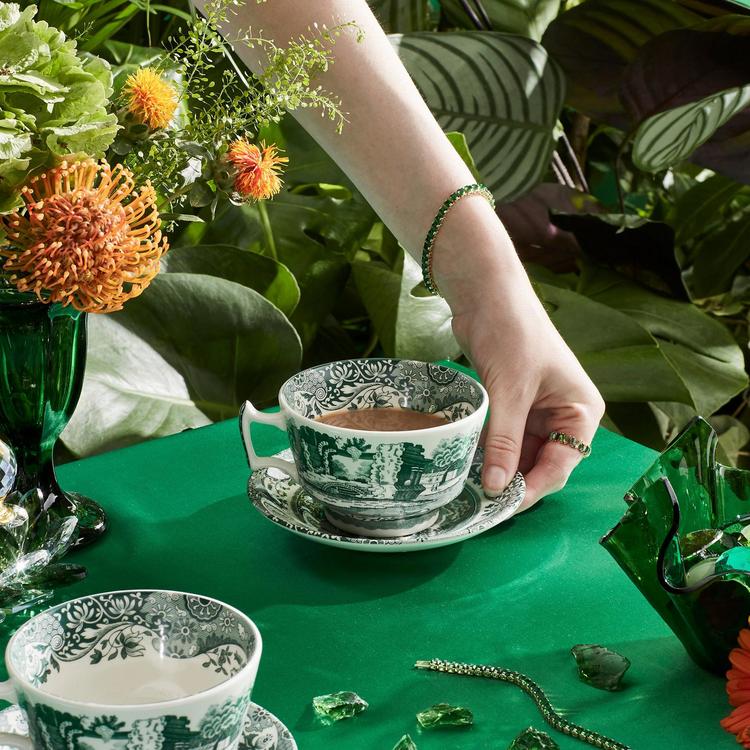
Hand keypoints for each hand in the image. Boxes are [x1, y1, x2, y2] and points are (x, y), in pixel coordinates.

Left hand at [433, 200, 604, 508]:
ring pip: (520, 454)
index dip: (532, 487)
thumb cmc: (511, 331)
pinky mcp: (512, 405)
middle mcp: (563, 414)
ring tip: (470, 485)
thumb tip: (495, 487)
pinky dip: (489, 451)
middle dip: (514, 481)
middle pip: (542, 464)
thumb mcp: (510, 390)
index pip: (561, 464)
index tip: (501, 505)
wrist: (485, 292)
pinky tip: (468, 463)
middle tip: (481, 503)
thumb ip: (504, 441)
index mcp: (581, 410)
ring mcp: (536, 411)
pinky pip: (503, 439)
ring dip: (498, 468)